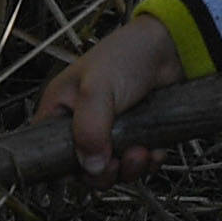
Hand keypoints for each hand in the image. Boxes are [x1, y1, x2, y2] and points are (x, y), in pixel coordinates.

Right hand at [35, 15, 189, 177]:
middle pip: (83, 168)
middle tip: (117, 161)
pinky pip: (137, 164)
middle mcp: (83, 124)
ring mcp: (111, 132)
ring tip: (140, 151)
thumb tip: (91, 165)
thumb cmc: (127, 54)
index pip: (50, 151)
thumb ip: (89, 127)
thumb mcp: (98, 88)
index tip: (86, 167)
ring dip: (129, 168)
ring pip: (113, 169)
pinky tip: (153, 147)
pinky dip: (147, 162)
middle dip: (105, 171)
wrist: (172, 49)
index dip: (66, 166)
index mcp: (61, 110)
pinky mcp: (135, 136)